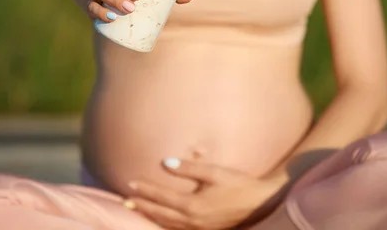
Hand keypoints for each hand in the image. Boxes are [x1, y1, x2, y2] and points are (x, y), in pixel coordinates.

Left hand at [125, 158, 283, 229]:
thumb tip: (166, 163)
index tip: (130, 183)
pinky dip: (165, 224)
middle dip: (142, 206)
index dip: (145, 190)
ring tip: (138, 209)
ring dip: (151, 216)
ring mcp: (199, 229)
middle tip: (125, 200)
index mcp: (193, 206)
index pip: (162, 197)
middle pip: (160, 214)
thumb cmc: (239, 184)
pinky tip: (161, 220)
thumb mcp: (215, 172)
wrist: (261, 203)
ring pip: (168, 224)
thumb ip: (190, 168)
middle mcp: (193, 221)